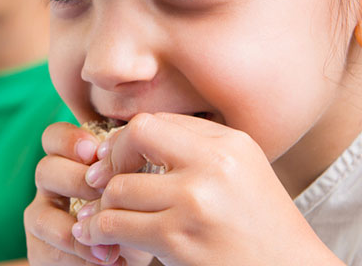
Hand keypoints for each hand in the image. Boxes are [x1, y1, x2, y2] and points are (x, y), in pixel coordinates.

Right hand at [25, 122, 154, 265]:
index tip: (94, 151)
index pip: (54, 138)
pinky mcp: (41, 250)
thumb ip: (133, 163)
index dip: (68, 140)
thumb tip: (146, 146)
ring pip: (41, 217)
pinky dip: (82, 258)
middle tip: (104, 194)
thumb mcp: (138, 183)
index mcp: (70, 161)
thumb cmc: (137, 210)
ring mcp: (44, 218)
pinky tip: (111, 262)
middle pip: (45, 170)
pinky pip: (50, 251)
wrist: (130, 253)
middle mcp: (51, 186)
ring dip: (75, 230)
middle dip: (75, 180)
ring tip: (110, 243)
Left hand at [76, 113, 339, 265]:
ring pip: (118, 187)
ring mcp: (194, 200)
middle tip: (103, 186)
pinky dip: (99, 231)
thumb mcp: (242, 174)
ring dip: (103, 206)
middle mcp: (214, 163)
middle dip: (111, 162)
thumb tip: (132, 139)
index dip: (128, 141)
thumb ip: (198, 152)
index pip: (158, 121)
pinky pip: (115, 224)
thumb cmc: (263, 230)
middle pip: (135, 136)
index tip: (119, 163)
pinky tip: (101, 239)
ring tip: (105, 220)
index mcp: (230, 143)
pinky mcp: (178, 239)